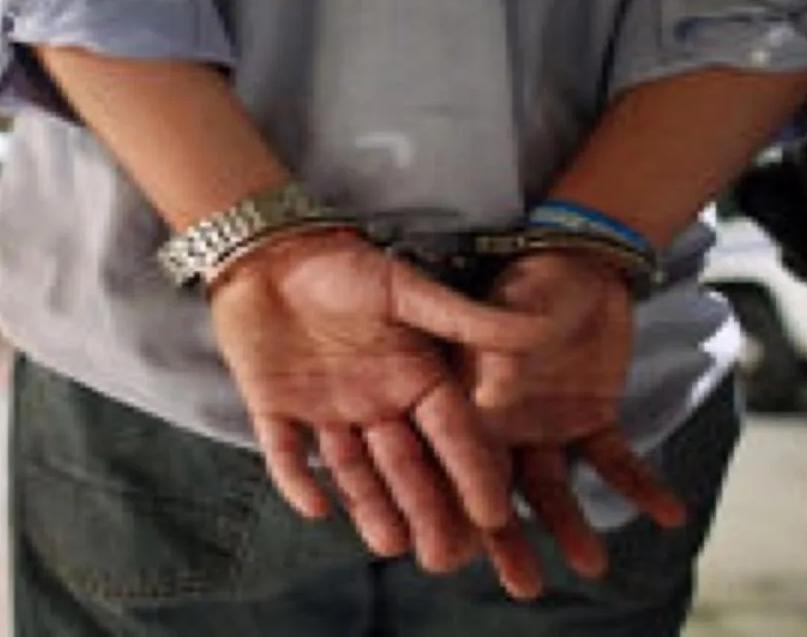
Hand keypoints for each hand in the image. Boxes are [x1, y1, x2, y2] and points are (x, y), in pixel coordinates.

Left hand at [207, 229, 554, 591]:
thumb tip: (536, 333)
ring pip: (354, 469)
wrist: (270, 249)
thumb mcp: (405, 288)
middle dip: (427, 509)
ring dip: (371, 505)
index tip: (494, 513)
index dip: (472, 472)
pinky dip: (297, 479)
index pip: (451, 433)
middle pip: (407, 465)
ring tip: (391, 544)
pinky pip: (287, 452)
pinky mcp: (275, 407)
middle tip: (447, 557)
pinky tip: (316, 507)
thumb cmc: (342, 264)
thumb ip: (462, 317)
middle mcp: (375, 401)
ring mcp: (325, 408)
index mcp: (413, 375)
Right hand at [468, 251, 685, 575]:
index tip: (467, 548)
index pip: (456, 461)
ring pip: (551, 488)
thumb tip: (487, 405)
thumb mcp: (505, 312)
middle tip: (522, 585)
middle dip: (509, 540)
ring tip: (592, 567)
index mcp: (463, 400)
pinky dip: (640, 486)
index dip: (461, 504)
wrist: (585, 262)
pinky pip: (612, 460)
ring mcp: (544, 425)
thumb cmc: (531, 280)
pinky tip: (667, 513)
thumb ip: (493, 357)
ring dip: (570, 525)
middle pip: (497, 490)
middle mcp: (498, 423)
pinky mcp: (589, 420)